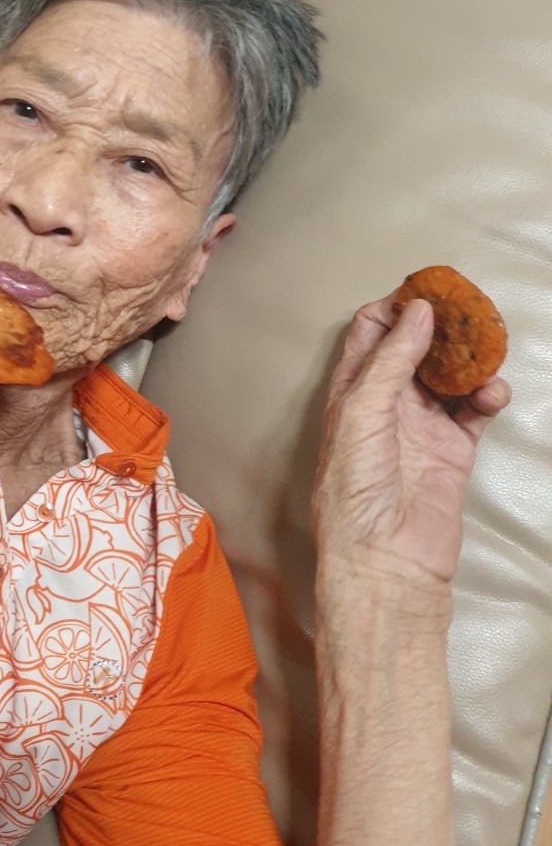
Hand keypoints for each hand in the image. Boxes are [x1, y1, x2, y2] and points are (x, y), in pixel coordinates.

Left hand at [312, 294, 510, 585]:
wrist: (384, 557)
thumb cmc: (354, 488)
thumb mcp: (361, 411)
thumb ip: (390, 360)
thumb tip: (418, 311)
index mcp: (352, 389)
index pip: (371, 332)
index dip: (396, 307)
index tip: (426, 288)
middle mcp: (386, 402)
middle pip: (415, 347)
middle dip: (441, 326)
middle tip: (468, 308)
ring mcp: (421, 425)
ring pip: (450, 375)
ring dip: (470, 358)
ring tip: (488, 346)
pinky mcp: (453, 449)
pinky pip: (474, 410)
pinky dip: (487, 395)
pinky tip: (493, 392)